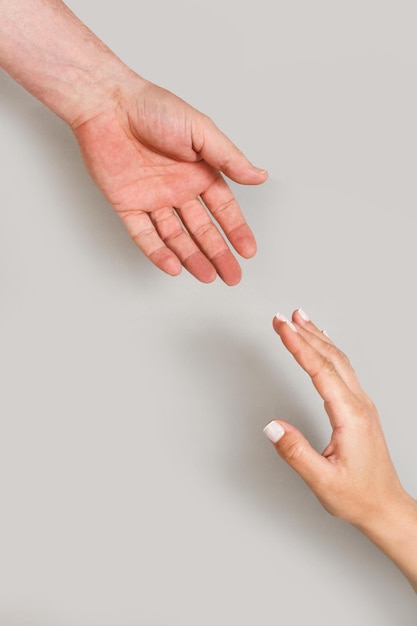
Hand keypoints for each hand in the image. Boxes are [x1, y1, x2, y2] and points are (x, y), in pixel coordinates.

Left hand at [73, 77, 267, 284]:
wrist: (107, 103)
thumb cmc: (153, 107)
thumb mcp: (201, 130)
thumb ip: (228, 158)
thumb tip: (259, 176)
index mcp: (199, 172)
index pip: (223, 209)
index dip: (236, 230)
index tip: (248, 251)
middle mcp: (178, 189)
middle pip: (202, 229)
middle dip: (219, 254)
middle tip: (232, 276)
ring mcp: (153, 199)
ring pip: (176, 236)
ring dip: (192, 257)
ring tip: (207, 277)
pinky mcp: (127, 205)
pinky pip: (144, 235)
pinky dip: (158, 252)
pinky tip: (174, 266)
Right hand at [263, 309, 405, 526]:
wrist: (385, 507)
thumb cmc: (358, 496)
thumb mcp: (323, 481)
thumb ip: (295, 452)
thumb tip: (272, 426)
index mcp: (350, 416)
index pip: (320, 370)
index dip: (298, 345)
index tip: (281, 326)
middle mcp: (359, 405)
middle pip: (330, 357)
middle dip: (304, 333)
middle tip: (281, 317)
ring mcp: (362, 405)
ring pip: (339, 360)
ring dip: (317, 337)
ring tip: (299, 319)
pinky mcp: (360, 408)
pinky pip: (344, 369)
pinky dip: (328, 350)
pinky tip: (323, 343)